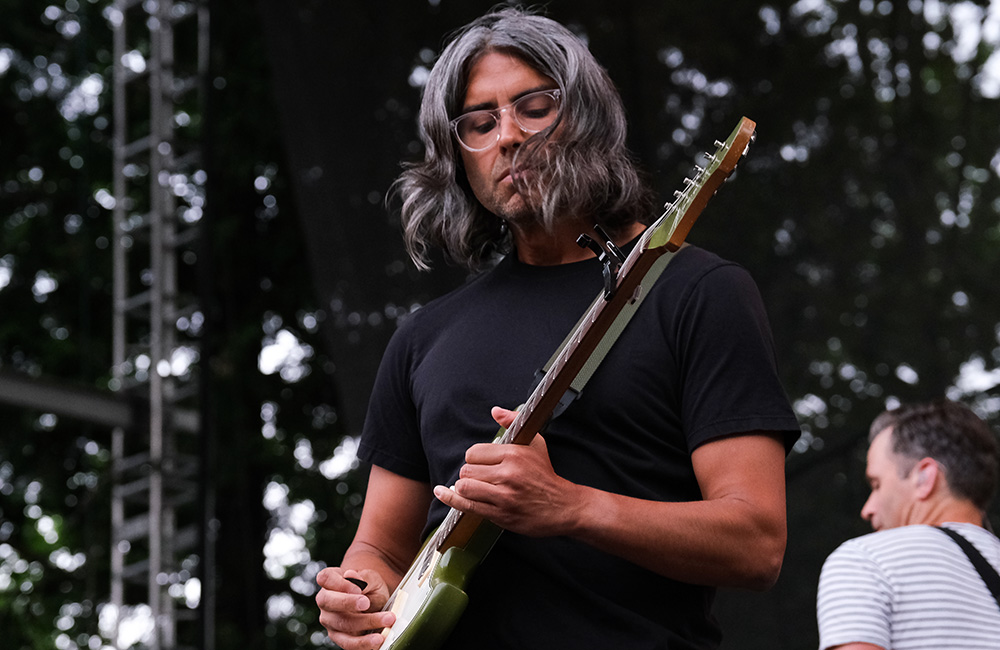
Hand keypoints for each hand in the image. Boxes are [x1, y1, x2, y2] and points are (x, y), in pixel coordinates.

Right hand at [315, 567, 394, 649]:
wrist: (375, 601)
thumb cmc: (369, 587)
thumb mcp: (371, 578)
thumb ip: (363, 577)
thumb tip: (350, 575)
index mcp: (330, 581)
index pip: (325, 578)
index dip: (339, 583)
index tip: (358, 588)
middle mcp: (326, 601)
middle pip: (327, 601)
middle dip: (348, 603)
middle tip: (367, 603)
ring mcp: (330, 621)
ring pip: (341, 623)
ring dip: (365, 622)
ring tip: (386, 620)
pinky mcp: (339, 637)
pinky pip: (348, 643)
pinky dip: (364, 642)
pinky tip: (378, 639)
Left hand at [432, 406, 581, 536]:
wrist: (562, 506)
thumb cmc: (546, 475)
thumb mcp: (534, 443)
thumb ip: (513, 422)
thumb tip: (495, 410)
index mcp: (514, 454)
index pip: (474, 452)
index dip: (475, 458)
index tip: (482, 463)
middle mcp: (508, 474)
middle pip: (467, 470)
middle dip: (470, 473)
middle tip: (482, 477)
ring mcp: (504, 496)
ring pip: (465, 487)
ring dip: (465, 487)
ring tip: (475, 487)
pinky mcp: (500, 514)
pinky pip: (468, 506)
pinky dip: (452, 499)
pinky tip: (442, 493)